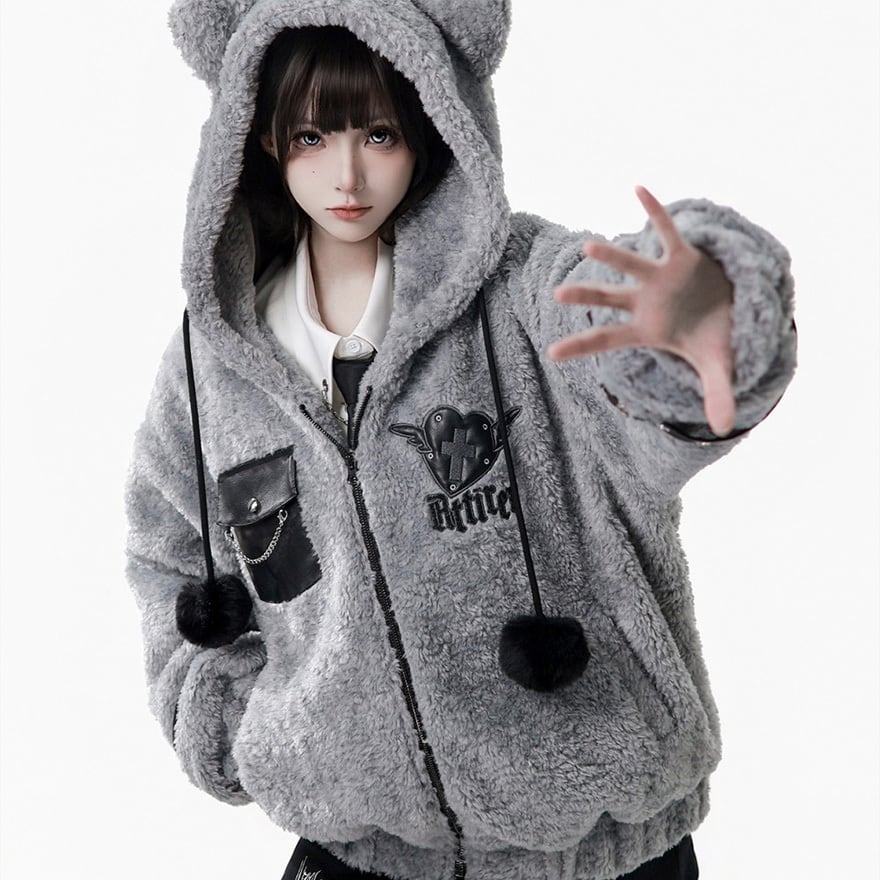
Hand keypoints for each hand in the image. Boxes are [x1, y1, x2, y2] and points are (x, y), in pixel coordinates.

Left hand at [546, 185, 735, 435]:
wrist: (734, 308)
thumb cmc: (714, 337)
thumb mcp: (719, 366)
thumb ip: (717, 394)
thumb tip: (724, 430)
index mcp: (645, 329)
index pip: (607, 340)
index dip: (582, 346)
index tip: (551, 354)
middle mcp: (644, 301)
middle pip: (609, 299)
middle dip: (586, 296)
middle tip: (558, 295)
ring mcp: (659, 277)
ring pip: (630, 264)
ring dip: (611, 256)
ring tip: (587, 248)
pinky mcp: (681, 256)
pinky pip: (667, 230)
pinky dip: (655, 211)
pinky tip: (638, 189)